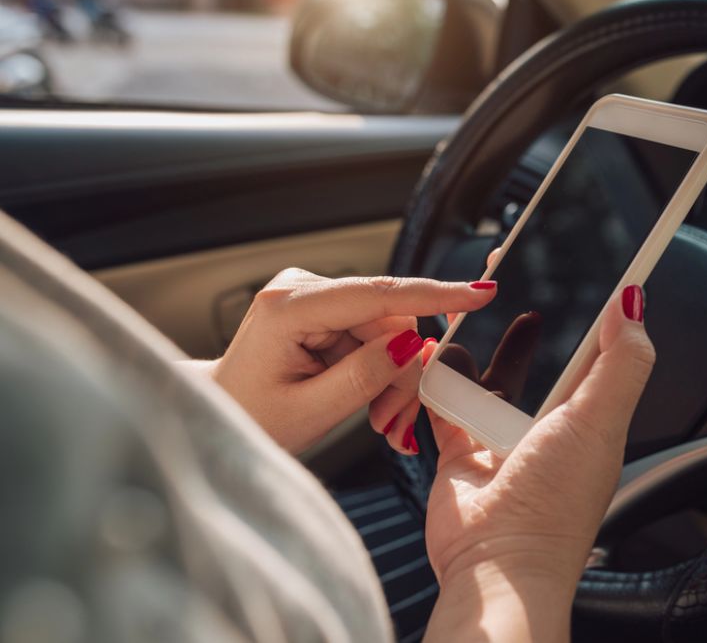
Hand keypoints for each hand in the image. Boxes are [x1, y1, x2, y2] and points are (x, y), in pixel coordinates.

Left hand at [209, 269, 496, 452]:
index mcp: (288, 307)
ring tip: (378, 419)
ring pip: (389, 329)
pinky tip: (369, 400)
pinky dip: (381, 369)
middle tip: (394, 422)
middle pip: (390, 318)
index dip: (434, 294)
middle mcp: (300, 288)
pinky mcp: (323, 307)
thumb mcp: (310, 412)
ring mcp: (312, 294)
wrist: (222, 416)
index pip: (376, 294)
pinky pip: (375, 334)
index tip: (480, 293)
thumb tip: (414, 344)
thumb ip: (364, 376)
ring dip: (393, 376)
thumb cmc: (251, 418)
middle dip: (403, 370)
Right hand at [422, 285, 653, 641]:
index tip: (581, 264)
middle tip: (504, 269)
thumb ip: (621, 362)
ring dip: (473, 351)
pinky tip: (432, 360)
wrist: (497, 565)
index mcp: (588, 417)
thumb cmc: (556, 505)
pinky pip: (444, 403)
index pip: (594, 351)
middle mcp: (546, 427)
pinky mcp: (458, 450)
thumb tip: (636, 302)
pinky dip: (437, 382)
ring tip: (459, 317)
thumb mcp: (600, 422)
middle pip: (534, 357)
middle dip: (520, 320)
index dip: (588, 309)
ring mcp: (499, 438)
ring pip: (484, 376)